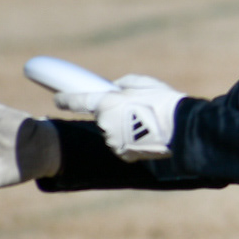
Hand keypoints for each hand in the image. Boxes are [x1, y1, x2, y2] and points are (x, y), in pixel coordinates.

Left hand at [55, 74, 185, 160]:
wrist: (180, 129)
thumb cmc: (163, 102)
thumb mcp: (143, 83)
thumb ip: (123, 84)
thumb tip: (114, 88)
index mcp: (107, 103)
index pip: (77, 101)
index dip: (65, 100)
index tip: (57, 99)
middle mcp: (105, 124)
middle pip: (103, 117)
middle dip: (114, 114)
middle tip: (135, 110)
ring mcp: (113, 142)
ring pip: (113, 132)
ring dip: (123, 127)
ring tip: (146, 123)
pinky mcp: (123, 154)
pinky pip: (122, 145)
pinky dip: (131, 140)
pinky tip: (146, 135)